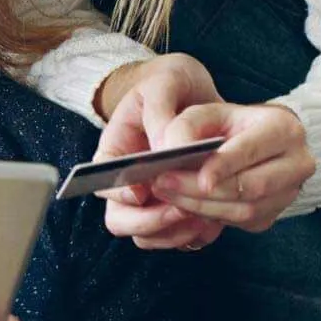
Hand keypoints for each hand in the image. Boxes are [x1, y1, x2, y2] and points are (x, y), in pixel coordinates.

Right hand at [94, 54, 225, 250]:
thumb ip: (161, 112)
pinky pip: (179, 236)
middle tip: (182, 208)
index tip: (144, 191)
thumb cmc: (170, 84)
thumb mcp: (163, 83)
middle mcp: (128, 181)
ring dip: (174, 232)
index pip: (103, 183)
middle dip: (150, 221)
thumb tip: (168, 147)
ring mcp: (152, 198)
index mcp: (115, 152)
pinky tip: (217, 216)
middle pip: (120, 220)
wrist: (194, 91)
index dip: (119, 193)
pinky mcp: (178, 206)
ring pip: (149, 235)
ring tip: (205, 216)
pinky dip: (195, 233)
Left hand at [149, 102, 313, 232]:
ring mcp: (291, 192)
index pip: (251, 150)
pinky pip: (243, 222)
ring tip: (168, 195)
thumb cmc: (229, 124)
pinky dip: (212, 217)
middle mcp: (298, 162)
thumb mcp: (207, 113)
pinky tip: (186, 205)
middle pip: (250, 186)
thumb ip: (185, 127)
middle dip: (203, 190)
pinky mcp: (275, 213)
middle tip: (164, 184)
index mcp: (284, 128)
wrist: (256, 142)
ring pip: (247, 210)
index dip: (223, 166)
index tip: (195, 176)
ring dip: (202, 207)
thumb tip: (169, 151)